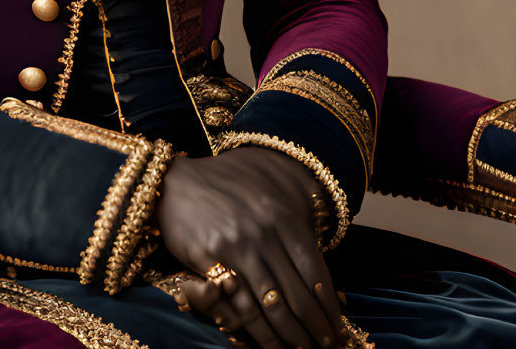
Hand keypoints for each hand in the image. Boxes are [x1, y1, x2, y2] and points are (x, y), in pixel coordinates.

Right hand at [155, 146, 350, 347]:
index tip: (338, 327)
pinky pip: (240, 306)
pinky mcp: (210, 261)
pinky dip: (260, 332)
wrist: (177, 183)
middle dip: (316, 327)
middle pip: (298, 293)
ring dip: (291, 335)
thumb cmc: (228, 191)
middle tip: (328, 346)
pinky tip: (270, 342)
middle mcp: (264, 233)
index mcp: (283, 217)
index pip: (316, 272)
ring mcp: (237, 247)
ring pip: (272, 306)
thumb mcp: (269, 200)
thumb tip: (328, 278)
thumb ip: (297, 234)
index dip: (329, 306)